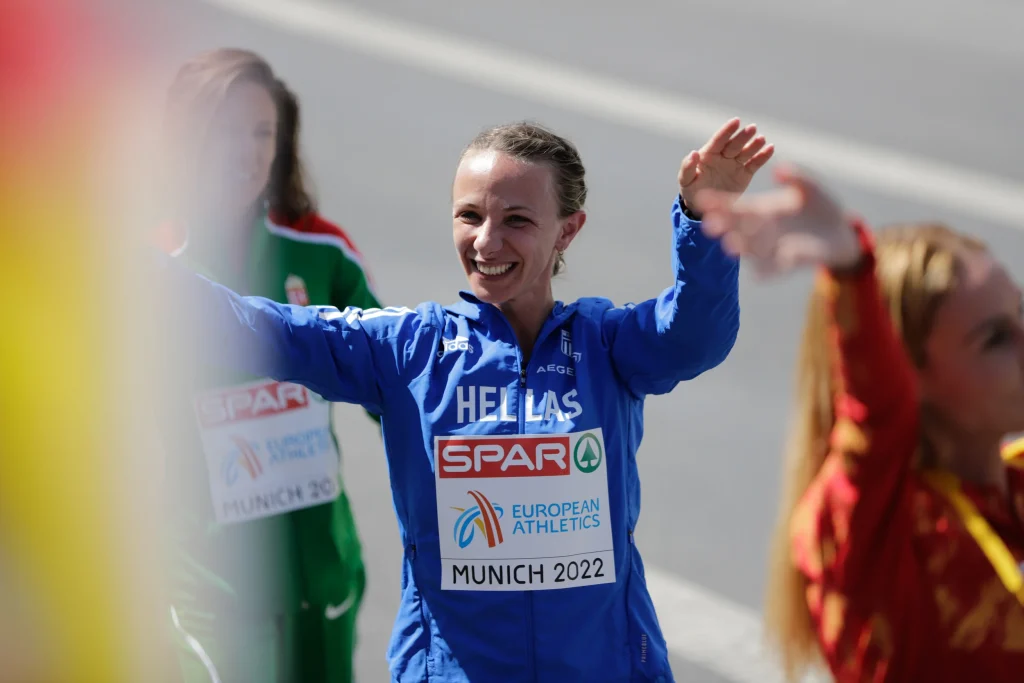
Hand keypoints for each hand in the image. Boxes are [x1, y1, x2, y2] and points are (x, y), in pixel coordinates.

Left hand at [678, 118, 774, 208]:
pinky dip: (762, 157)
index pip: (719, 140)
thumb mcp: (686, 180)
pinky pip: (754, 163)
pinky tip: (770, 148)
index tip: (736, 121)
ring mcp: (735, 164)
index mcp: (709, 154)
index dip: (727, 130)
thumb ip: (688, 167)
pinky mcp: (745, 173)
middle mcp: (723, 156)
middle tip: (752, 128)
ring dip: (754, 145)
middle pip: (734, 144)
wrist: (705, 206)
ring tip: (761, 139)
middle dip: (743, 136)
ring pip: (746, 152)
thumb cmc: (692, 189)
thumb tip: (694, 153)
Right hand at [694, 165, 863, 277]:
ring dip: (743, 247)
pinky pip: (776, 267)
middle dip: (725, 226)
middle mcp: (764, 229)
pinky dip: (768, 271)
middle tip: (709, 225)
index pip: (736, 206)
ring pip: (753, 248)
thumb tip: (779, 170)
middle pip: (739, 227)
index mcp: (762, 209)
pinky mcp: (791, 260)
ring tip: (731, 246)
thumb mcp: (809, 186)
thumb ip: (796, 177)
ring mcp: (775, 246)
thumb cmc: (820, 205)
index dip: (718, 203)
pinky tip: (758, 275)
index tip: (702, 198)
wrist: (840, 232)